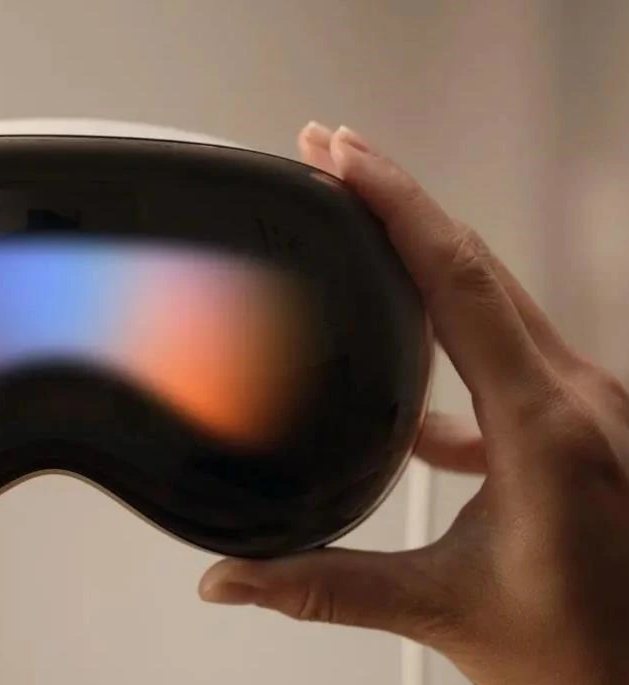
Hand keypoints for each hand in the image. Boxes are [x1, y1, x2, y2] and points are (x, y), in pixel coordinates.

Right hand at [200, 123, 628, 684]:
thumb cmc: (584, 652)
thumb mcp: (442, 609)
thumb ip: (324, 588)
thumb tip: (229, 580)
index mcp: (546, 430)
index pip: (458, 283)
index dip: (396, 207)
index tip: (342, 156)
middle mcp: (578, 399)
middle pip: (478, 263)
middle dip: (400, 198)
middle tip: (331, 152)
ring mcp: (589, 405)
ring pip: (497, 296)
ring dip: (425, 251)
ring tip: (358, 219)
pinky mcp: (582, 423)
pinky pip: (508, 350)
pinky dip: (452, 335)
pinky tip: (415, 387)